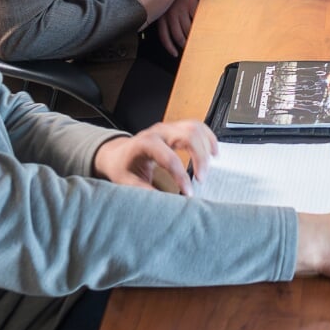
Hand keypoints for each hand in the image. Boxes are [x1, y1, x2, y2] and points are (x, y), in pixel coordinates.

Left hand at [94, 120, 218, 193]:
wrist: (117, 153)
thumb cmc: (122, 165)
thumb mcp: (127, 182)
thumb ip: (145, 191)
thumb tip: (165, 203)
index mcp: (145, 143)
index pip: (170, 158)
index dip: (181, 177)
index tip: (188, 193)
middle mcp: (159, 131)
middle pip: (188, 136)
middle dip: (200, 158)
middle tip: (201, 179)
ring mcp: (169, 127)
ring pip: (196, 128)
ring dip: (206, 147)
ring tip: (209, 166)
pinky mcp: (176, 128)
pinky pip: (197, 127)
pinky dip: (208, 138)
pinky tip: (213, 151)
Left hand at [153, 0, 197, 56]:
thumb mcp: (163, 2)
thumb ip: (165, 15)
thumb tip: (170, 29)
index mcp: (162, 14)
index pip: (164, 36)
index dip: (169, 47)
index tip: (174, 53)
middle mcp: (170, 14)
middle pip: (177, 36)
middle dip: (183, 45)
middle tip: (188, 49)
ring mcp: (181, 10)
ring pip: (188, 30)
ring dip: (193, 38)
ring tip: (197, 42)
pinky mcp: (191, 5)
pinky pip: (197, 20)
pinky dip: (200, 27)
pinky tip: (203, 30)